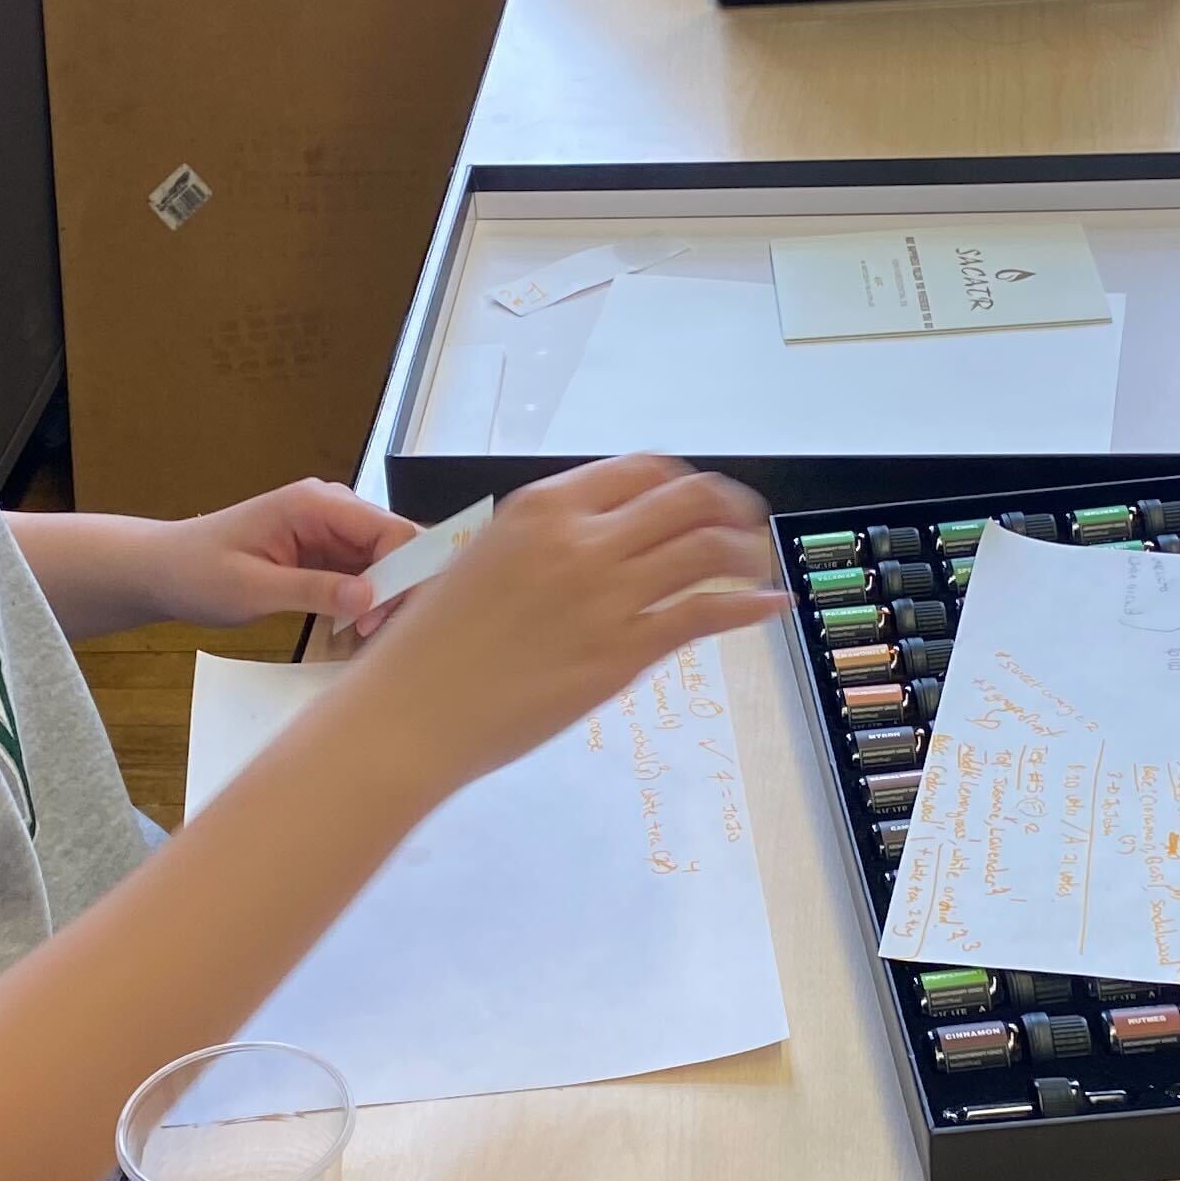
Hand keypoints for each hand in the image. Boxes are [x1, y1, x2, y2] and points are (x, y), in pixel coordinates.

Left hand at [148, 481, 418, 628]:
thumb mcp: (253, 588)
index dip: (401, 573)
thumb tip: (370, 598)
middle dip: (398, 588)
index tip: (379, 618)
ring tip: (364, 635)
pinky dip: (367, 600)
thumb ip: (312, 590)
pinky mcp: (324, 551)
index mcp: (315, 504)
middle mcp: (331, 509)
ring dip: (384, 597)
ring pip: (384, 561)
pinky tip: (356, 627)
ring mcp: (329, 529)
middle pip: (395, 544)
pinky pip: (363, 572)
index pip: (389, 530)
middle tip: (373, 633)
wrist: (163, 569)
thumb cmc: (198, 572)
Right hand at [333, 457, 785, 790]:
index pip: (644, 468)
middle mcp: (582, 539)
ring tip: (756, 564)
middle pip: (690, 498)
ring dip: (746, 551)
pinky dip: (748, 604)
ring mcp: (607, 594)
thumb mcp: (485, 558)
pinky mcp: (624, 652)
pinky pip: (706, 612)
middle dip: (731, 507)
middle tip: (747, 525)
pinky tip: (767, 605)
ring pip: (708, 548)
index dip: (686, 480)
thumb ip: (548, 541)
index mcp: (544, 506)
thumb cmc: (433, 644)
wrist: (412, 712)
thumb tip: (601, 541)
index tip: (703, 497)